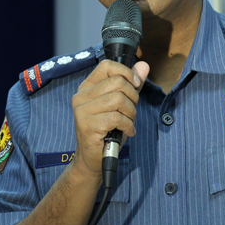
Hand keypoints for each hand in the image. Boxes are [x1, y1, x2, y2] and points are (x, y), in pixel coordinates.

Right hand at [70, 60, 148, 179]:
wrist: (93, 160)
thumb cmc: (107, 131)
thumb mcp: (120, 105)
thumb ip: (131, 84)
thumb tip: (143, 65)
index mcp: (86, 87)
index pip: (106, 65)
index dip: (125, 72)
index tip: (135, 84)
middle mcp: (81, 97)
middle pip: (117, 82)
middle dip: (132, 97)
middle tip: (131, 111)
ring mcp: (82, 111)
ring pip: (119, 99)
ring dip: (131, 113)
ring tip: (128, 122)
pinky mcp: (88, 126)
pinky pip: (117, 118)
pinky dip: (128, 125)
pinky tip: (127, 131)